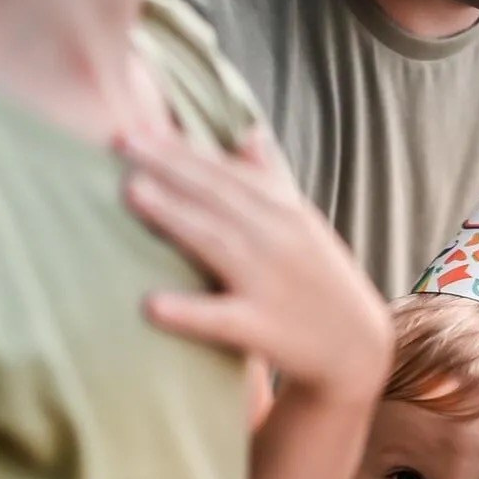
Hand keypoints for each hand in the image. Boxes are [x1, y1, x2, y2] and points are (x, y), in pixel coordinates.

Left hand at [121, 126, 391, 400]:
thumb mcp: (303, 223)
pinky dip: (189, 312)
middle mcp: (279, 238)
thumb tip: (248, 131)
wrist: (358, 347)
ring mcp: (271, 284)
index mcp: (283, 210)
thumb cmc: (319, 281)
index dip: (180, 148)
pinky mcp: (265, 330)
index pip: (225, 170)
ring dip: (174, 216)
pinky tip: (151, 304)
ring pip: (217, 242)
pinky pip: (223, 319)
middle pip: (216, 195)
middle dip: (168, 166)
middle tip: (120, 142)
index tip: (133, 130)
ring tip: (130, 193)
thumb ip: (270, 179)